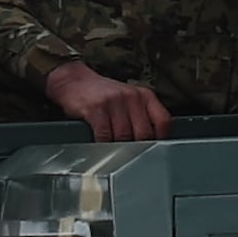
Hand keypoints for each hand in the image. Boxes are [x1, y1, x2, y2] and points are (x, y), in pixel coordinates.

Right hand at [42, 61, 172, 140]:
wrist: (74, 81)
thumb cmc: (103, 95)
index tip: (155, 148)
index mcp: (144, 95)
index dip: (161, 139)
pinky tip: (102, 146)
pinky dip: (104, 145)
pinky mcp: (96, 108)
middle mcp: (132, 97)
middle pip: (144, 133)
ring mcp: (114, 102)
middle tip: (132, 155)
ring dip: (120, 149)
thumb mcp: (129, 100)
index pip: (163, 121)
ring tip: (116, 151)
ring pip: (124, 136)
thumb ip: (142, 116)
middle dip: (139, 148)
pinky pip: (105, 136)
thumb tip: (153, 142)